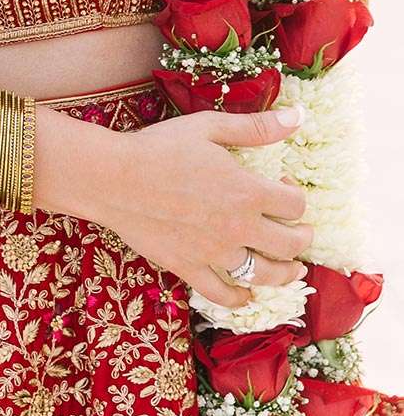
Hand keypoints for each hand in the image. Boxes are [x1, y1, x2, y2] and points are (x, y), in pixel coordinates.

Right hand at [86, 107, 311, 307]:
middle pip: (289, 245)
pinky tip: (246, 295)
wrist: (114, 178)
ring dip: (285, 273)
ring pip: (265, 275)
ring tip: (292, 270)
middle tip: (301, 233)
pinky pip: (223, 294)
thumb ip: (255, 126)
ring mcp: (215, 253)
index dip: (296, 197)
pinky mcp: (190, 268)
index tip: (284, 189)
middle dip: (302, 239)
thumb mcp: (208, 127)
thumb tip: (297, 117)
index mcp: (247, 192)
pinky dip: (240, 298)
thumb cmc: (160, 147)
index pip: (294, 205)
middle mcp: (238, 228)